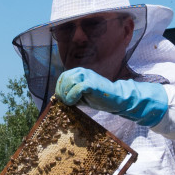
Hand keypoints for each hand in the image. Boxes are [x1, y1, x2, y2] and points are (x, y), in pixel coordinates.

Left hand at [54, 68, 168, 126]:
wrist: (116, 99)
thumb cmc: (99, 98)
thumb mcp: (81, 95)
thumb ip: (71, 93)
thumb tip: (58, 97)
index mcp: (79, 72)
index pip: (63, 77)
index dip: (59, 89)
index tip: (62, 100)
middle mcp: (83, 71)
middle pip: (64, 79)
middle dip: (62, 92)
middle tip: (66, 103)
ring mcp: (88, 76)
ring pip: (69, 82)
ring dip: (67, 94)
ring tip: (71, 103)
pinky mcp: (92, 83)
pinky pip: (77, 88)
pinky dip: (73, 97)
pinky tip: (74, 103)